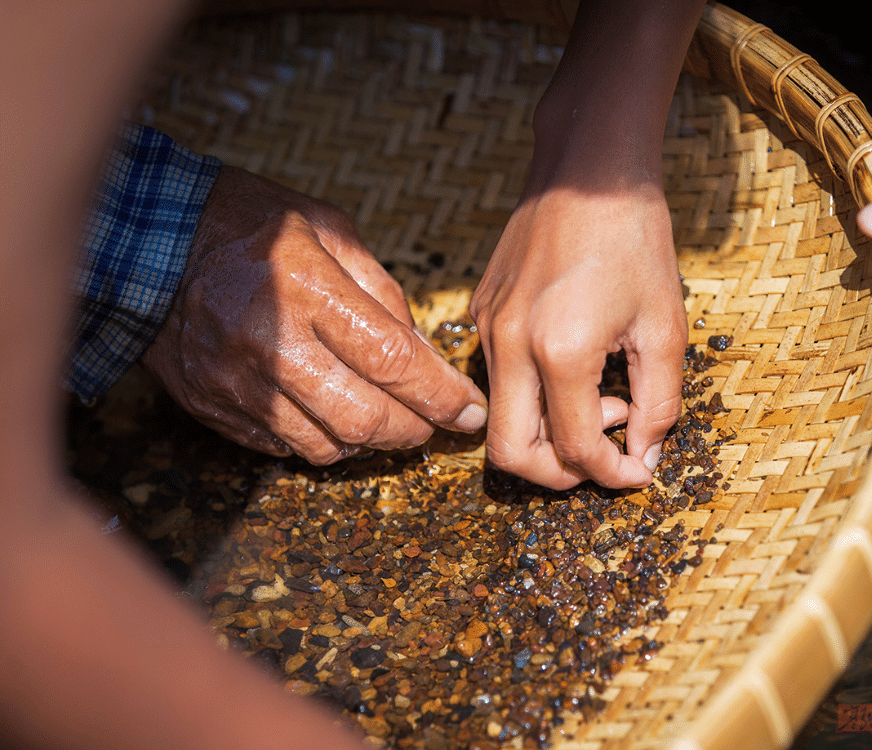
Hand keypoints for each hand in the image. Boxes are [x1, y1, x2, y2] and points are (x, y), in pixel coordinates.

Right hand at [142, 166, 486, 462]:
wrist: (151, 241)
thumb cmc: (252, 226)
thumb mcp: (332, 231)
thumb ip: (384, 294)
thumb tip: (424, 357)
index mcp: (308, 289)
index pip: (393, 362)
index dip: (441, 396)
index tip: (469, 411)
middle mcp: (271, 345)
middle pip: (365, 419)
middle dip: (414, 431)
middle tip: (434, 423)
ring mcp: (237, 384)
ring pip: (327, 446)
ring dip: (370, 442)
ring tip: (386, 419)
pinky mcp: (214, 408)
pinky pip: (284, 448)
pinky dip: (321, 440)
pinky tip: (333, 416)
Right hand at [466, 0, 701, 489]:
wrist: (590, 168)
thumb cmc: (636, 237)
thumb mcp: (665, 327)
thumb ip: (659, 403)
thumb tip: (645, 456)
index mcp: (560, 351)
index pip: (576, 450)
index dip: (615, 475)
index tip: (641, 471)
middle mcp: (510, 346)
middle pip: (510, 455)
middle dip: (560, 475)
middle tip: (607, 456)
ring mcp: (487, 328)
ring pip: (499, 419)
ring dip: (550, 433)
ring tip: (604, 397)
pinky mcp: (482, 311)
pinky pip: (499, 378)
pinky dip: (537, 395)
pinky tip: (580, 365)